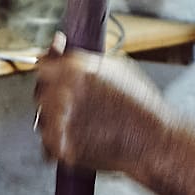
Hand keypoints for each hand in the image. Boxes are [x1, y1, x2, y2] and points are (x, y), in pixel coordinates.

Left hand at [34, 33, 170, 174]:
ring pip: (42, 118)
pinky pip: (47, 144)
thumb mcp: (117, 68)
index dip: (48, 69)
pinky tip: (79, 139)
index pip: (41, 64)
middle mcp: (63, 93)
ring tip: (84, 124)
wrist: (154, 141)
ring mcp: (60, 122)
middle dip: (52, 96)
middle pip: (40, 92)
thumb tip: (61, 47)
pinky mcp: (62, 147)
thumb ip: (83, 58)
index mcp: (74, 69)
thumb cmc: (142, 106)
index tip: (52, 73)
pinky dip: (58, 143)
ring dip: (55, 120)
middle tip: (75, 104)